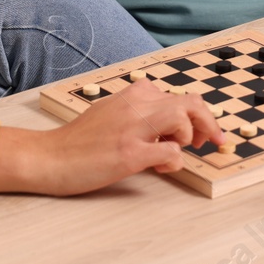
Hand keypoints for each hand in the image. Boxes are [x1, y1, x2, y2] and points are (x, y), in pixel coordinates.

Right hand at [0, 79, 225, 195]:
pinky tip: (160, 168)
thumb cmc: (79, 141)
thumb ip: (140, 112)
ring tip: (175, 151)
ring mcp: (134, 128)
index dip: (199, 113)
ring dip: (188, 139)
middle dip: (209, 122)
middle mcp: (136, 105)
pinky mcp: (130, 153)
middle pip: (190, 103)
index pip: (179, 95)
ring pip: (183, 120)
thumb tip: (170, 126)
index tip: (206, 130)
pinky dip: (174, 163)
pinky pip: (171, 154)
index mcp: (133, 94)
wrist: (49, 157)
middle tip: (214, 141)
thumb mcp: (111, 113)